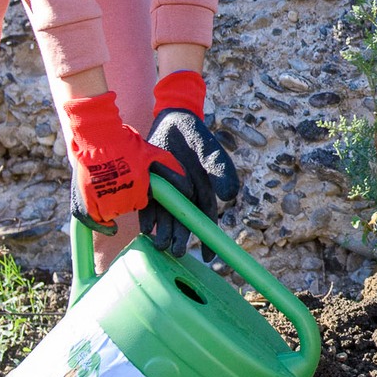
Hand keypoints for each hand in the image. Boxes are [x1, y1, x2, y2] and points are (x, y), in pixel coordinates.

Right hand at [64, 91, 182, 226]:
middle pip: (125, 208)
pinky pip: (95, 219)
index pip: (141, 202)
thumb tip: (186, 180)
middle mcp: (125, 199)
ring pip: (111, 213)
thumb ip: (169, 165)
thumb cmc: (125, 142)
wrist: (98, 138)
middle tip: (116, 183)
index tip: (131, 185)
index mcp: (141, 190)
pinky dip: (96, 218)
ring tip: (105, 189)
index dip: (136, 194)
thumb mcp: (152, 152)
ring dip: (109, 206)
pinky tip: (98, 211)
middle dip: (123, 199)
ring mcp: (107, 201)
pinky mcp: (89, 202)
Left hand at [139, 71, 241, 256]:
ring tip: (160, 244)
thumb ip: (221, 169)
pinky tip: (146, 228)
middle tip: (176, 251)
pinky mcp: (149, 187)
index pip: (207, 222)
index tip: (208, 258)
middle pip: (184, 225)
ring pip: (165, 220)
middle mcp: (185, 198)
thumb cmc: (196, 135)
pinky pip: (147, 208)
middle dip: (180, 239)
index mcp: (203, 193)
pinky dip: (147, 219)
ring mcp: (167, 194)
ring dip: (163, 234)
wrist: (170, 119)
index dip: (208, 240)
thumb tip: (230, 196)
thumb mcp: (210, 150)